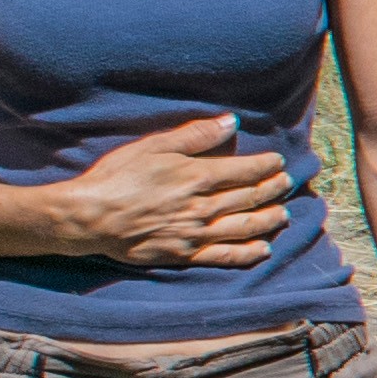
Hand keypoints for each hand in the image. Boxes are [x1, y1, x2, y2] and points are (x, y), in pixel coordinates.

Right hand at [47, 115, 292, 270]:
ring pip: (245, 226)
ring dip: (269, 219)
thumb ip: (195, 135)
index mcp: (197, 176)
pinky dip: (249, 253)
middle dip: (273, 189)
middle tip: (287, 183)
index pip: (245, 171)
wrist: (90, 217)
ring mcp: (196, 233)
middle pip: (250, 198)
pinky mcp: (185, 254)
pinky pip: (226, 256)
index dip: (266, 166)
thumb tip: (231, 121)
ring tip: (283, 213)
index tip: (278, 162)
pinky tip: (264, 249)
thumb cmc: (117, 177)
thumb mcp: (153, 146)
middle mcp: (203, 206)